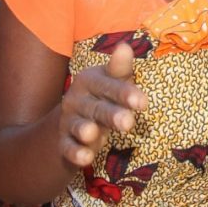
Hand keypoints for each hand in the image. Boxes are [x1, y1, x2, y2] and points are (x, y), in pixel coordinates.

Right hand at [59, 43, 147, 167]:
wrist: (70, 121)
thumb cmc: (102, 97)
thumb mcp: (111, 81)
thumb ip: (120, 69)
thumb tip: (125, 47)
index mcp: (91, 80)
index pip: (108, 84)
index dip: (124, 92)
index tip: (143, 103)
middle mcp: (77, 98)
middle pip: (97, 107)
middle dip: (112, 115)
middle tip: (129, 123)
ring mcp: (69, 121)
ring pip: (80, 126)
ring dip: (85, 130)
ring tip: (93, 134)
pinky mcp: (64, 142)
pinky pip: (68, 148)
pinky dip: (75, 153)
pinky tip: (85, 159)